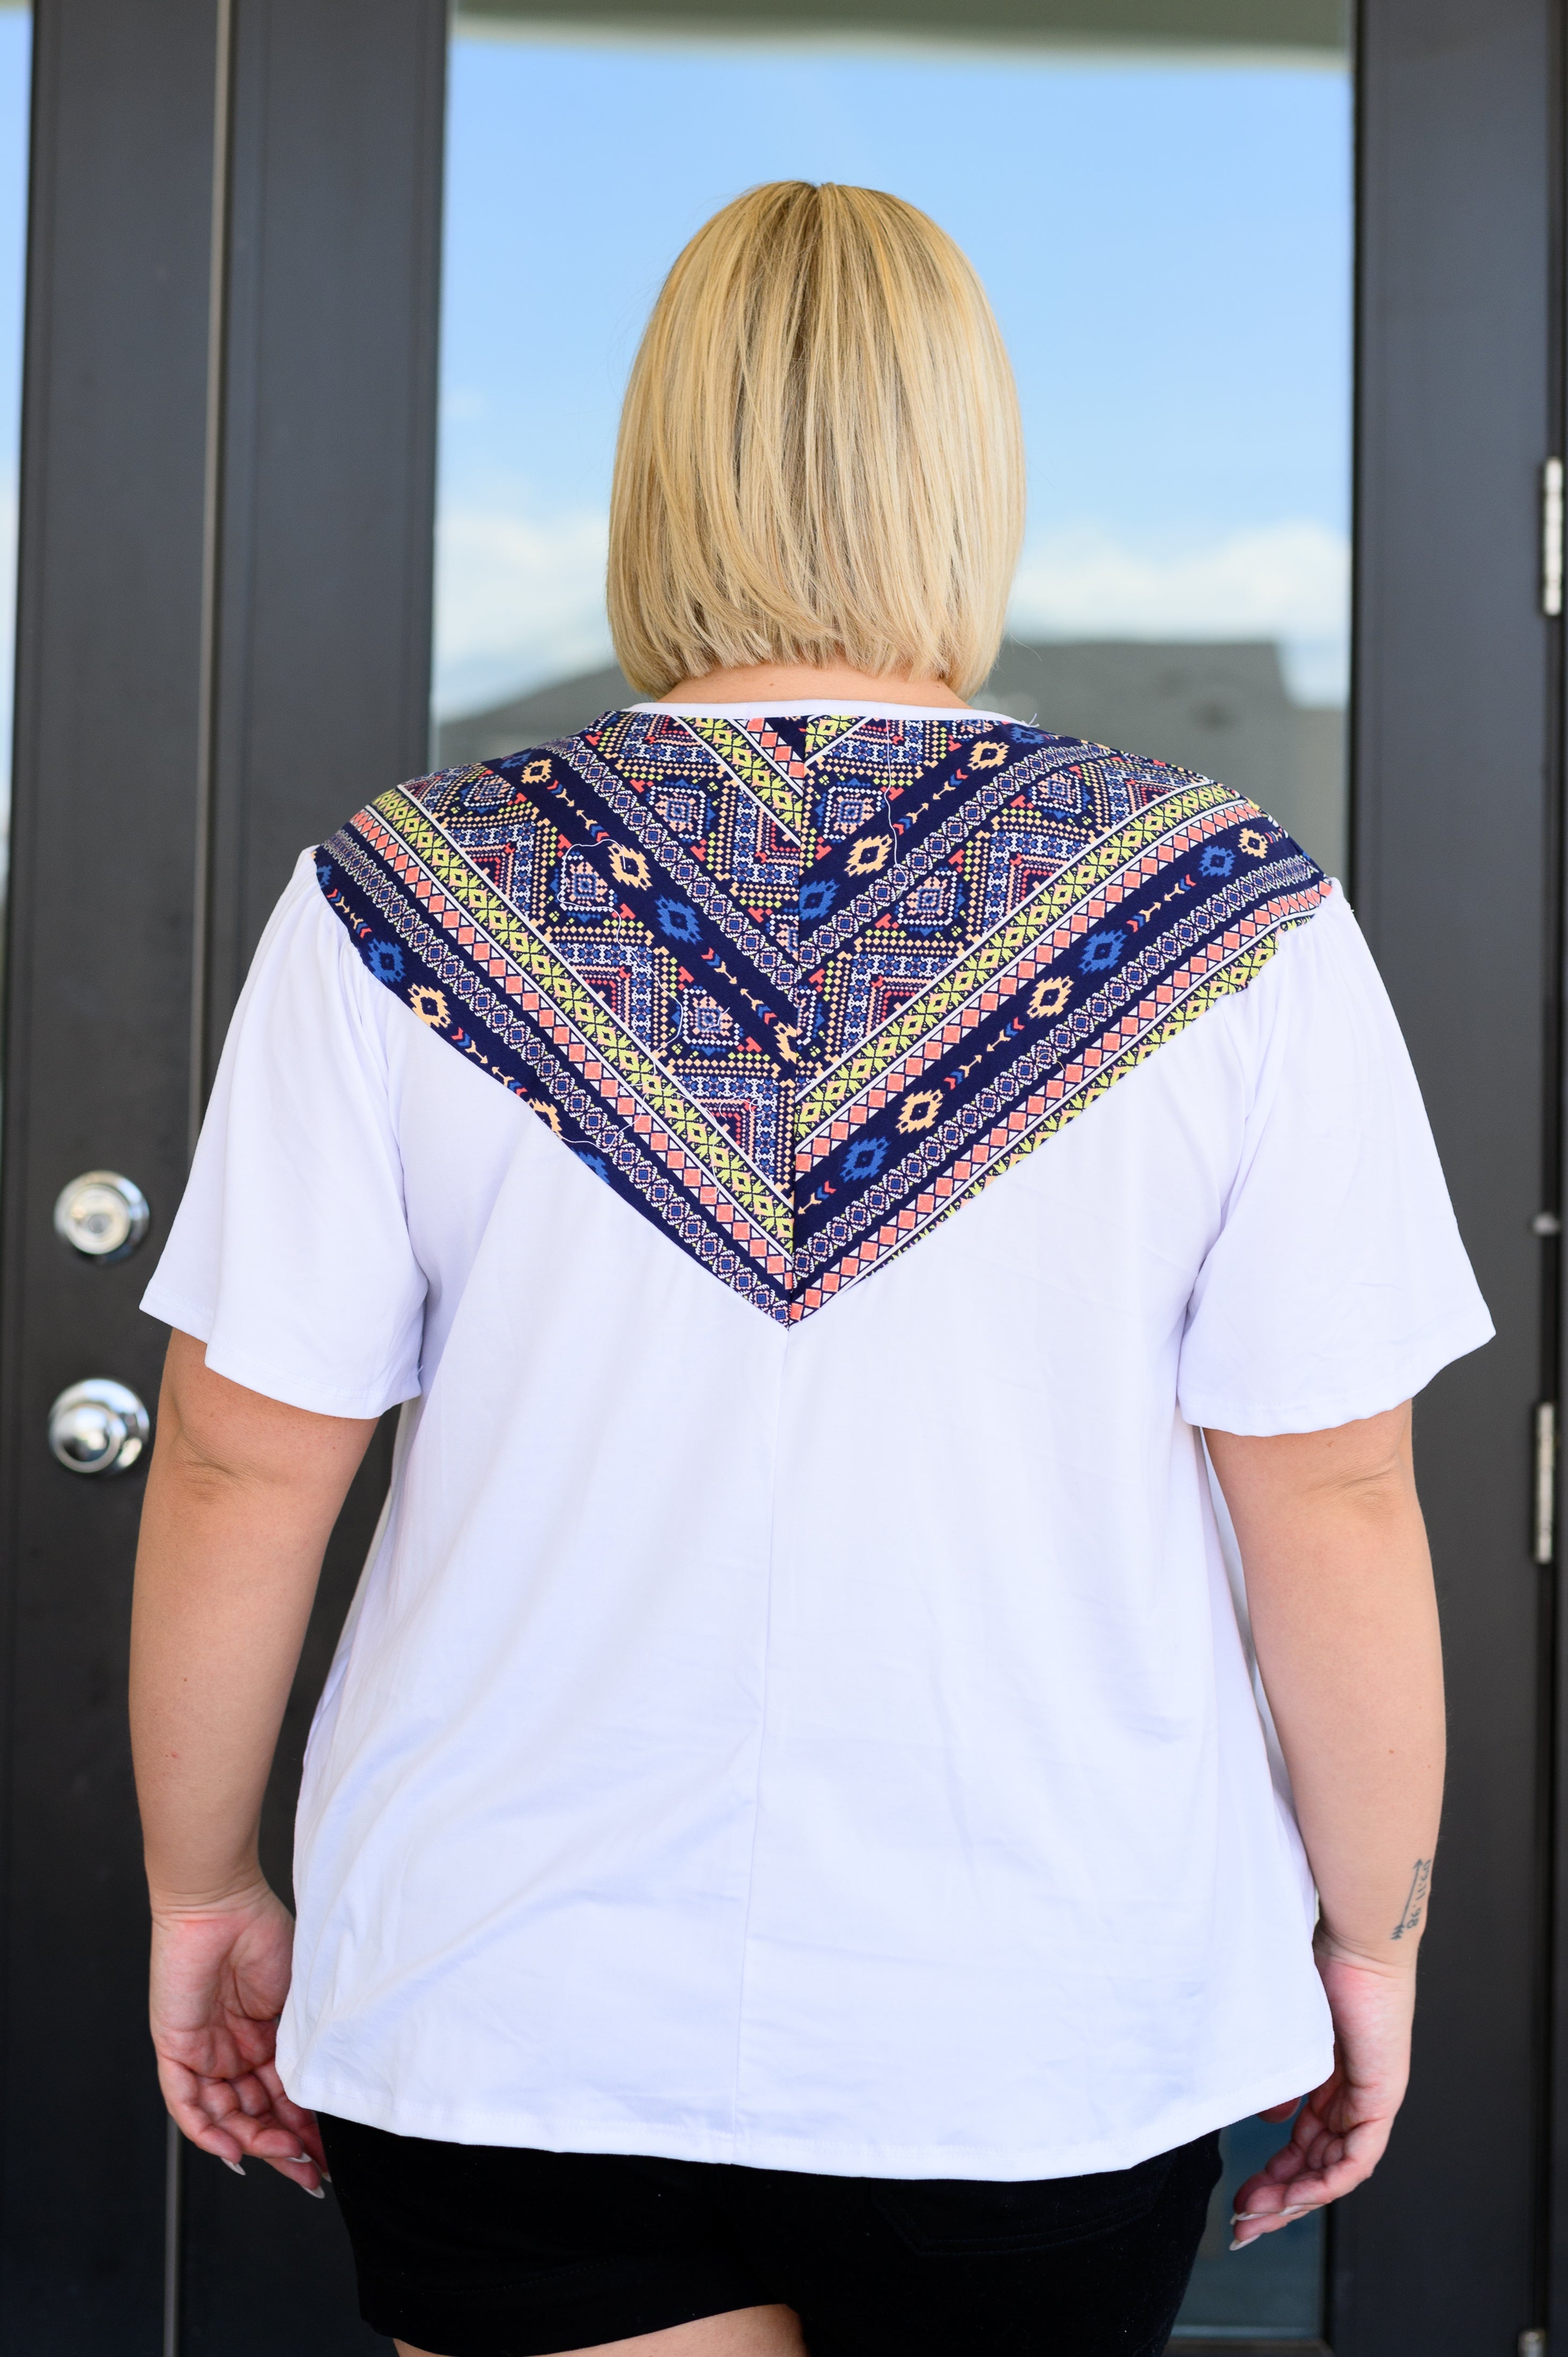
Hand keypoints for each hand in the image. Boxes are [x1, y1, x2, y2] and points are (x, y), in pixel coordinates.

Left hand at [149, 1882, 326, 2194]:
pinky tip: (235, 2152)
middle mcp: (233, 2051)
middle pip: (255, 2115)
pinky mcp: (175, 2047)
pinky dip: (208, 2131)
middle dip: (284, 2148)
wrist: (222, 1901)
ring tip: (286, 2158)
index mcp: (264, 2037)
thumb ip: (301, 2044)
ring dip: (255, 2143)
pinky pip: (186, 2103)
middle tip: (311, 2171)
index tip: (328, 2155)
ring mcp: (204, 2051)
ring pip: (225, 2117)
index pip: (282, 2097)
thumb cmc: (263, 1932)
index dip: (304, 2129)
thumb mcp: (296, 1998)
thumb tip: (320, 2093)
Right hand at [1229, 1938, 1415, 2248]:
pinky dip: (1326, 2181)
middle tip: (1244, 2223)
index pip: (1305, 2144)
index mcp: (1330, 2080)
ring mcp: (1370, 2101)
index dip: (1274, 2174)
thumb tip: (1269, 2116)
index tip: (1242, 2196)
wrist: (1353, 1938)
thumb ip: (1278, 2075)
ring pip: (1335, 2170)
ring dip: (1296, 2198)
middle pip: (1317, 2165)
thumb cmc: (1316, 1964)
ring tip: (1257, 2215)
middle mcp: (1352, 2097)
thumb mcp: (1285, 2029)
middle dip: (1279, 2199)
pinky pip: (1357, 2159)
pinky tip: (1298, 2195)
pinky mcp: (1382, 2098)